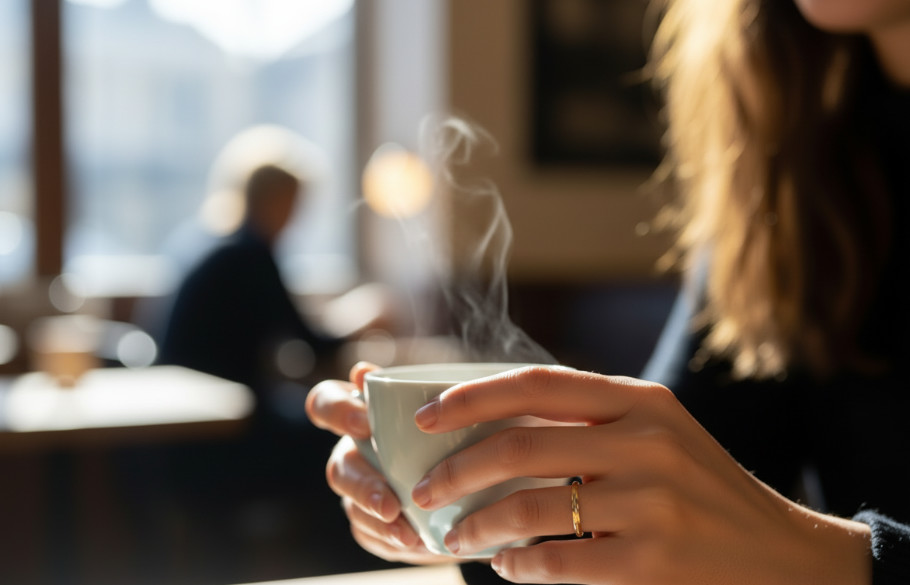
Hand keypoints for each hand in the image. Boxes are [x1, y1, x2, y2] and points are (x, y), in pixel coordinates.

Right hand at [305, 362, 451, 564]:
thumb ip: (408, 388)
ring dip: (379, 522)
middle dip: (364, 488)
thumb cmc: (455, 426)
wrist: (480, 474)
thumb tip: (363, 373)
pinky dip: (392, 540)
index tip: (364, 424)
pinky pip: (371, 535)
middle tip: (390, 504)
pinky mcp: (371, 522)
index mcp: (361, 413)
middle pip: (339, 468)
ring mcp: (360, 488)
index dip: (336, 412)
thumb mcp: (444, 403)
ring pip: (353, 508)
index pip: (325, 403)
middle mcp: (354, 450)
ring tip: (408, 534)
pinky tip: (416, 543)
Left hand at [410, 366, 870, 583]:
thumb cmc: (703, 491)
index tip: (425, 416)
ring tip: (455, 535)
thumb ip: (590, 424)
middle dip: (455, 469)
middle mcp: (646, 442)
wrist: (784, 558)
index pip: (537, 384)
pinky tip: (507, 566)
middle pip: (519, 446)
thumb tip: (493, 427)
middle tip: (424, 489)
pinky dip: (517, 565)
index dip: (470, 397)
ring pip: (528, 508)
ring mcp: (651, 503)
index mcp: (641, 401)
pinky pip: (556, 561)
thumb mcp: (658, 436)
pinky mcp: (652, 562)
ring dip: (476, 525)